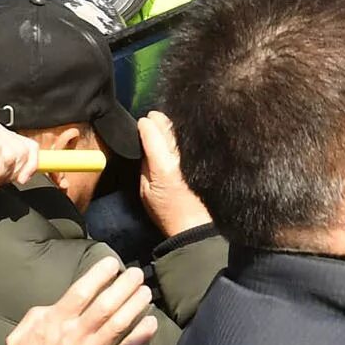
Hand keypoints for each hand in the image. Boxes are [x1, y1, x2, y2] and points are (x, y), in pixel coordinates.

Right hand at [6, 256, 157, 344]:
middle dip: (124, 285)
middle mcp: (76, 334)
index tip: (112, 263)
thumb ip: (36, 316)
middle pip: (106, 304)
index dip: (99, 274)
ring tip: (146, 292)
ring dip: (135, 305)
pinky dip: (140, 337)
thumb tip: (54, 304)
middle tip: (136, 274)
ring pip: (119, 324)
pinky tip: (152, 323)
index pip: (81, 291)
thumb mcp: (19, 336)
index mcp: (55, 322)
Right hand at [136, 111, 212, 235]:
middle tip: (152, 119)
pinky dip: (183, 134)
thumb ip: (144, 165)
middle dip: (157, 119)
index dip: (144, 124)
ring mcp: (193, 157)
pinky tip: (179, 136)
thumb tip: (145, 147)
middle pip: (167, 125)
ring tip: (164, 125)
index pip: (151, 131)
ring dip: (171, 124)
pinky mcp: (203, 159)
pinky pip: (191, 139)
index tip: (141, 123)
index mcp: (162, 166)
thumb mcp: (145, 192)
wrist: (194, 225)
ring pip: (181, 129)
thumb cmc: (167, 213)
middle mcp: (179, 157)